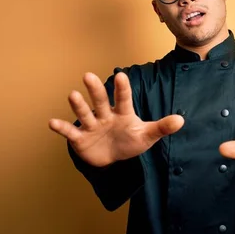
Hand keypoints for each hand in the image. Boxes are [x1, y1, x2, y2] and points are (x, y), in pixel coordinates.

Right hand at [49, 72, 183, 166]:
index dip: (122, 89)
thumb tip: (181, 120)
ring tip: (72, 94)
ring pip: (85, 113)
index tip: (122, 75)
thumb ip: (162, 127)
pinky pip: (70, 132)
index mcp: (122, 113)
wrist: (113, 158)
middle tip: (88, 75)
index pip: (123, 99)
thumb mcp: (147, 136)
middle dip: (95, 90)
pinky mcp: (80, 138)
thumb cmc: (130, 141)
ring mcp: (91, 126)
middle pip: (101, 101)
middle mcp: (105, 115)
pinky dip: (62, 128)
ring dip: (79, 105)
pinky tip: (52, 122)